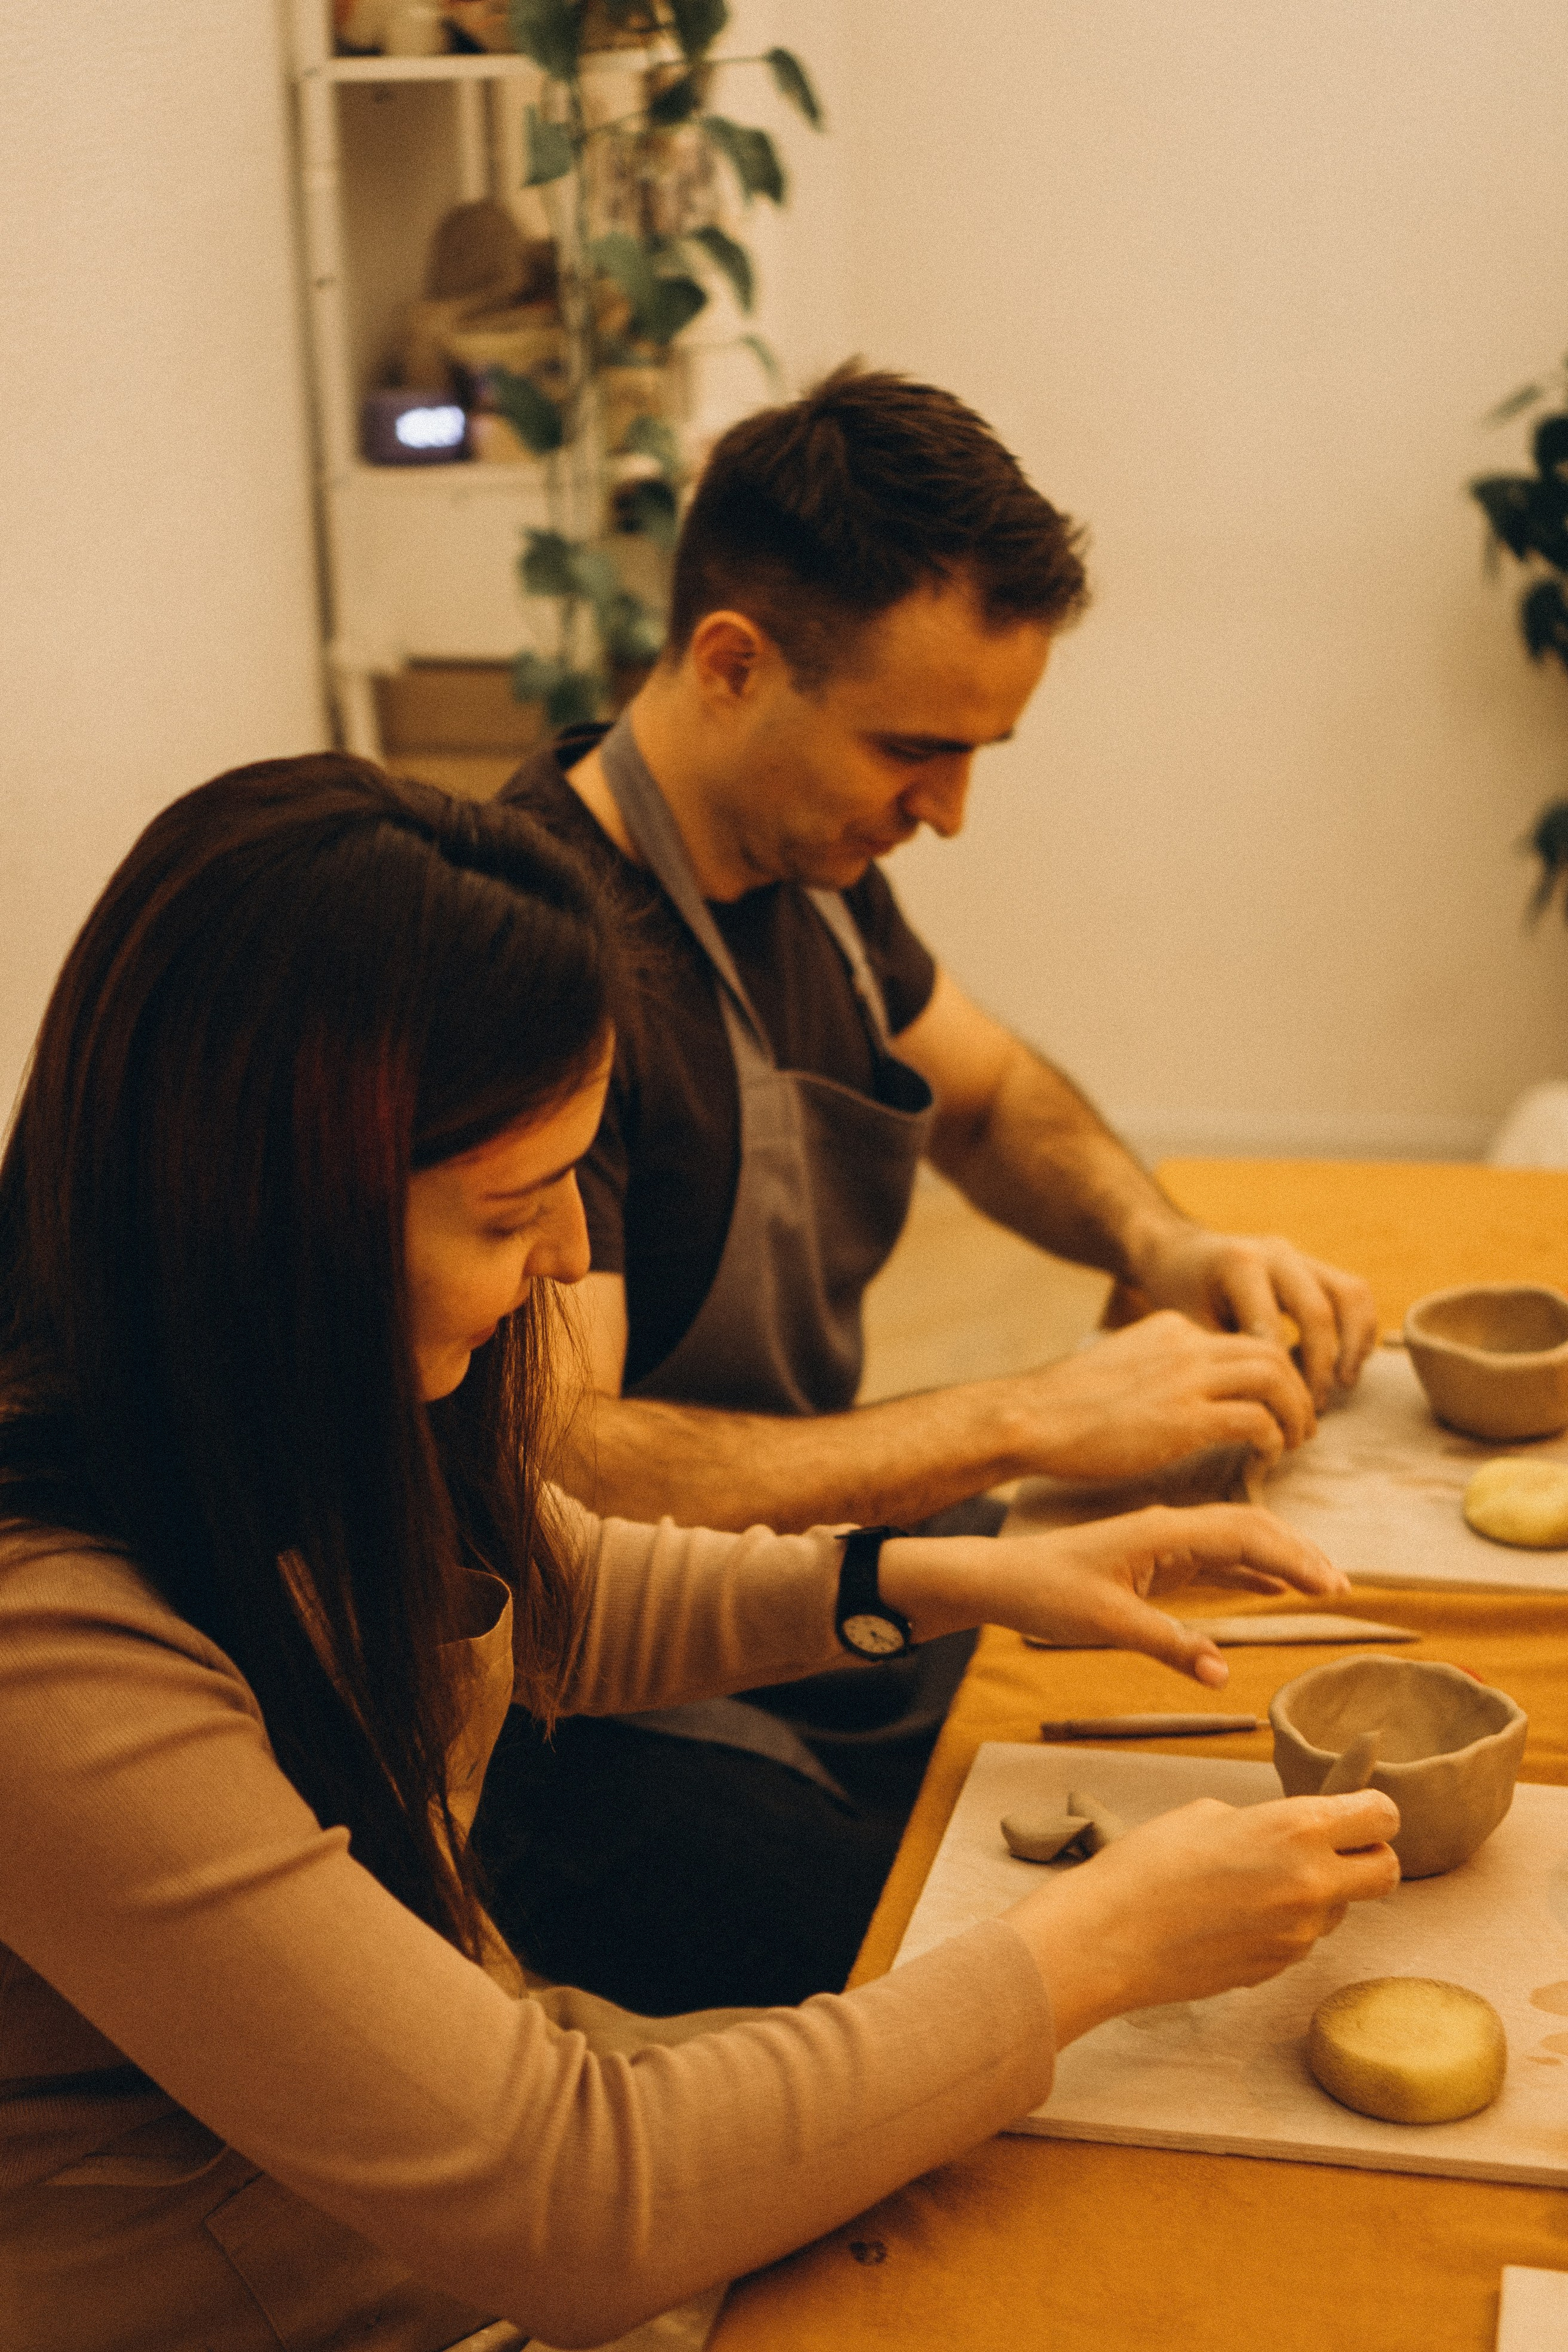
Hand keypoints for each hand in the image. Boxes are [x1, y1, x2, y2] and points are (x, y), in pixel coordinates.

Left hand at [971, 1502, 1347, 1686]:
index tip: (1332, 1587)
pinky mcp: (1156, 1561)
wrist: (1002, 1578)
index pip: (1245, 1535)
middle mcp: (1170, 1529)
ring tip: (1323, 1588)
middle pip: (1251, 1528)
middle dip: (1299, 1554)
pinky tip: (1276, 1590)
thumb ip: (1167, 1646)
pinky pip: (1216, 1561)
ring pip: (1237, 1542)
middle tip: (1341, 1589)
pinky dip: (1250, 1573)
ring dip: (1281, 1561)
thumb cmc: (1046, 1593)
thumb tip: (1223, 1676)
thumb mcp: (1105, 1624)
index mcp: (1163, 1533)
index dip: (1293, 1559)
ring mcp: (1165, 1543)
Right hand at [1006, 1309, 1315, 1483]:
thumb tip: (1187, 1395)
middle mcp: (1187, 1344)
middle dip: (1298, 1388)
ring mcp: (1187, 1378)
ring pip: (1275, 1378)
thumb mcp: (1124, 1365)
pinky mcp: (1184, 1418)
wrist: (1034, 1417)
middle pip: (1273, 1351)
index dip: (1272, 1372)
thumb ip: (1161, 1368)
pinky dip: (1272, 1437)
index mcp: (1173, 1327)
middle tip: (1302, 1423)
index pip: (1244, 1338)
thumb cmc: (1070, 1406)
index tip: (1275, 1402)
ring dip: (1295, 1412)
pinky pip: (1256, 1420)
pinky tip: (1265, 1456)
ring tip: (1294, 1440)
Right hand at [1007, 1788, 1400, 2045]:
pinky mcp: (1280, 1967)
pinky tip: (1235, 1917)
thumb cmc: (1149, 1863)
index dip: (1372, 1811)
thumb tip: (1288, 1838)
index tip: (1355, 1811)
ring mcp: (1299, 1933)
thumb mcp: (1209, 1815)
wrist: (1112, 1935)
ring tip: (1255, 1885)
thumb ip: (1266, 1824)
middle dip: (1369, 1858)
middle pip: (1387, 1871)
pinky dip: (1284, 1925)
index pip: (1381, 1816)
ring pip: (1339, 1909)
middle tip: (1331, 1851)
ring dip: (1317, 1894)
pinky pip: (1301, 1938)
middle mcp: (1311, 1882)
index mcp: (1295, 1829)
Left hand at [1126, 1224, 1378, 1408]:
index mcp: (1239, 1264)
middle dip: (1319, 1366)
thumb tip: (1257, 1406)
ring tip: (1342, 1385)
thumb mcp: (1188, 1325)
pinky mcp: (1315, 1264)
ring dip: (1352, 1345)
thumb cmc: (1180, 1296)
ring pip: (1349, 1295)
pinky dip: (1361, 1328)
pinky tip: (1349, 1363)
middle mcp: (1275, 1253)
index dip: (1279, 1376)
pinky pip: (1354, 1293)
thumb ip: (1222, 1356)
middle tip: (1312, 1407)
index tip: (1278, 1411)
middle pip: (1317, 1312)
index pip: (1272, 1328)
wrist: (1180, 1253)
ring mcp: (1300, 1255)